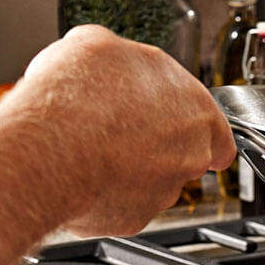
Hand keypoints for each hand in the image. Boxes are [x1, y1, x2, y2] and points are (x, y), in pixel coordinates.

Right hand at [9, 25, 235, 234]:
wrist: (49, 146)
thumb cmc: (77, 96)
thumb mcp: (95, 44)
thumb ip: (121, 57)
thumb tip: (110, 58)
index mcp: (196, 108)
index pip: (215, 127)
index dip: (193, 126)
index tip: (174, 124)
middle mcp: (190, 154)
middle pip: (183, 155)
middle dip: (154, 147)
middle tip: (118, 132)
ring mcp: (163, 191)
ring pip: (151, 183)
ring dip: (127, 171)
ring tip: (90, 150)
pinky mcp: (133, 219)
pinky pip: (120, 207)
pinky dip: (101, 195)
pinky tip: (79, 174)